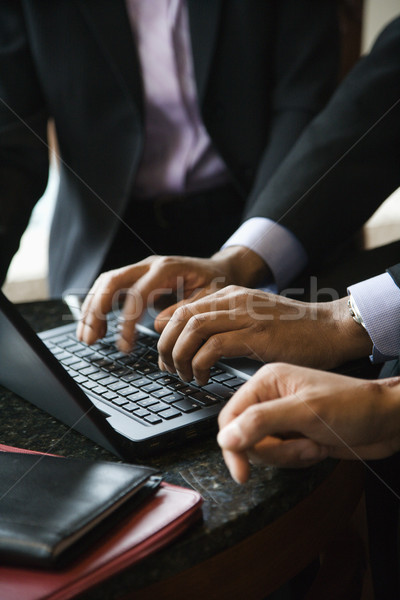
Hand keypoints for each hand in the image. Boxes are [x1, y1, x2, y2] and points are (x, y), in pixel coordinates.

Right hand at [76, 247, 268, 350]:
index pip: (137, 293)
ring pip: (106, 284)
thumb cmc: (217, 285)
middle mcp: (149, 265)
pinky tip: (95, 329)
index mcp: (167, 268)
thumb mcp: (210, 298)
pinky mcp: (136, 279)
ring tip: (87, 338)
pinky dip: (98, 308)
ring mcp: (140, 270)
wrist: (220, 270)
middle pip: (112, 281)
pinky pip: (110, 289)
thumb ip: (186, 310)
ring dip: (92, 310)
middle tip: (91, 339)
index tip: (126, 345)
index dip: (128, 320)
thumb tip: (160, 324)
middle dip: (97, 311)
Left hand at [156, 286, 371, 385]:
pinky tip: (204, 378)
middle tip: (168, 367)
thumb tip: (191, 342)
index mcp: (231, 296)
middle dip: (166, 345)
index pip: (183, 307)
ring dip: (180, 355)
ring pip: (193, 329)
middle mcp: (234, 300)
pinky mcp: (256, 334)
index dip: (165, 332)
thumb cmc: (295, 331)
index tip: (164, 354)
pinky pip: (214, 346)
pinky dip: (200, 364)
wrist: (331, 329)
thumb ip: (224, 325)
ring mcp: (245, 315)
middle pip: (181, 316)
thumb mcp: (253, 320)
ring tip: (184, 375)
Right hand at [217, 363, 399, 482]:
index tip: (241, 471)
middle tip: (299, 445)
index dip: (233, 445)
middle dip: (273, 451)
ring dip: (289, 455)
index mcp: (267, 382)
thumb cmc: (354, 405)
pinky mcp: (295, 434)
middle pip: (245, 438)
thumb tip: (225, 438)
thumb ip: (261, 422)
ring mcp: (283, 418)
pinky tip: (318, 446)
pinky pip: (281, 457)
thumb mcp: (305, 412)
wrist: (387, 421)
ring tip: (314, 443)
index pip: (230, 417)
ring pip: (263, 451)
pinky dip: (299, 458)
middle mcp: (271, 398)